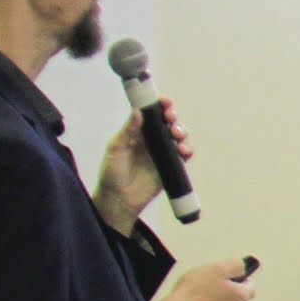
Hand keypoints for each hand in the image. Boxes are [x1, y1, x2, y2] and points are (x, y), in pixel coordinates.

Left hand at [94, 103, 187, 233]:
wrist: (119, 199)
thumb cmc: (112, 173)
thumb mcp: (116, 148)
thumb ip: (128, 130)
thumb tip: (137, 111)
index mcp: (138, 133)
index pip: (152, 115)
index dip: (160, 106)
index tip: (165, 102)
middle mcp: (152, 141)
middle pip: (168, 123)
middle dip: (173, 118)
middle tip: (171, 119)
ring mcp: (163, 153)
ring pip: (179, 137)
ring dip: (182, 132)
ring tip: (177, 135)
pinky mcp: (171, 167)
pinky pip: (184, 155)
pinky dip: (187, 150)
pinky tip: (184, 150)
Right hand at [155, 257, 253, 300]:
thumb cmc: (194, 291)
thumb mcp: (217, 268)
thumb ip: (236, 265)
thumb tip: (244, 266)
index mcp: (240, 297)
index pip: (250, 286)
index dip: (241, 279)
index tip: (230, 275)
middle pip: (236, 299)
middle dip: (226, 291)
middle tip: (210, 284)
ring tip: (199, 296)